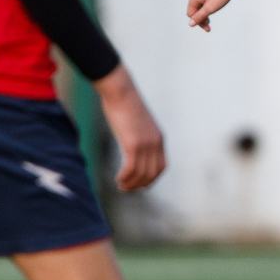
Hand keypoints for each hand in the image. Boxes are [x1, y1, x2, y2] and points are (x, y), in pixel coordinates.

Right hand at [94, 65, 165, 191]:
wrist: (121, 91)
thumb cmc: (125, 104)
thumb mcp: (137, 123)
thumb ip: (139, 136)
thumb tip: (131, 145)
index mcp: (159, 138)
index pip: (161, 167)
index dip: (151, 179)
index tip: (140, 184)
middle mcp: (156, 143)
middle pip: (152, 173)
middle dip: (140, 185)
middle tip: (126, 188)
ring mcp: (146, 143)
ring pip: (141, 173)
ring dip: (130, 183)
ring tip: (120, 185)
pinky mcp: (133, 143)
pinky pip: (131, 168)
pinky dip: (125, 177)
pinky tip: (118, 179)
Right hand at [186, 0, 238, 31]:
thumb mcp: (210, 8)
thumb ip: (199, 17)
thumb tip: (190, 24)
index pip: (191, 14)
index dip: (198, 22)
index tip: (207, 28)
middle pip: (194, 9)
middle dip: (201, 18)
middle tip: (209, 26)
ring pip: (200, 4)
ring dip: (204, 13)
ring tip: (211, 19)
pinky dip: (207, 6)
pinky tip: (214, 9)